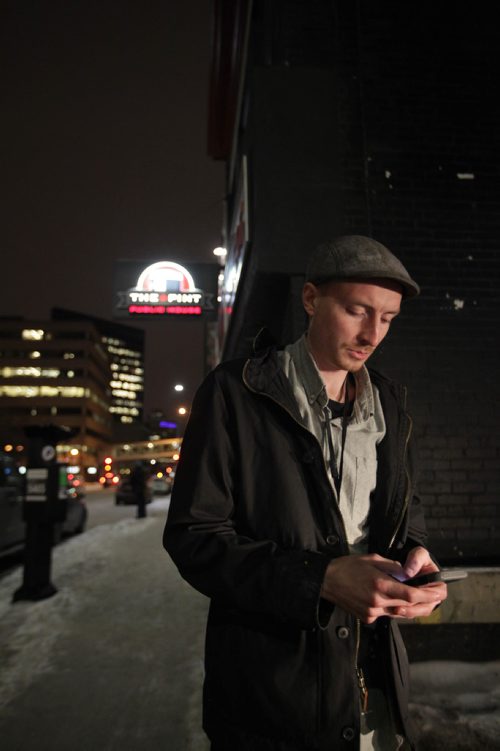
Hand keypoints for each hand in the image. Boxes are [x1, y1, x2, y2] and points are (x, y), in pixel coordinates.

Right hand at [320, 551, 443, 623]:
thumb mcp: (374, 559)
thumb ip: (394, 568)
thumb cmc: (349, 566)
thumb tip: (410, 574)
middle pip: (409, 607)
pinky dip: (395, 608)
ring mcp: (372, 613)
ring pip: (399, 613)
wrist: (327, 581)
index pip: (411, 595)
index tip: (440, 591)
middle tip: (437, 596)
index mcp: (380, 585)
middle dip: (426, 602)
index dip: (428, 595)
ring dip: (413, 607)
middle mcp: (377, 603)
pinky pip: (387, 615)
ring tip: (425, 599)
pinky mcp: (367, 618)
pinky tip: (398, 600)